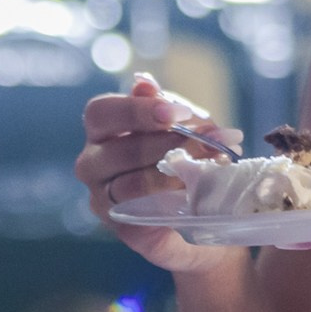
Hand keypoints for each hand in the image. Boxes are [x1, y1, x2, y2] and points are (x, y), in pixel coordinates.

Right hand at [77, 73, 247, 276]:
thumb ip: (163, 105)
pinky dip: (177, 200)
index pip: (101, 112)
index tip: (178, 113)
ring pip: (135, 183)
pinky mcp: (123, 228)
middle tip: (213, 140)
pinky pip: (147, 212)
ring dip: (180, 171)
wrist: (206, 210)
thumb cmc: (185, 155)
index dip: (138, 110)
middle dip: (172, 142)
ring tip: (217, 162)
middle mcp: (93, 164)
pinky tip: (202, 190)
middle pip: (120, 149)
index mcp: (102, 131)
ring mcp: (104, 199)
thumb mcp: (180, 124)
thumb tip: (144, 83)